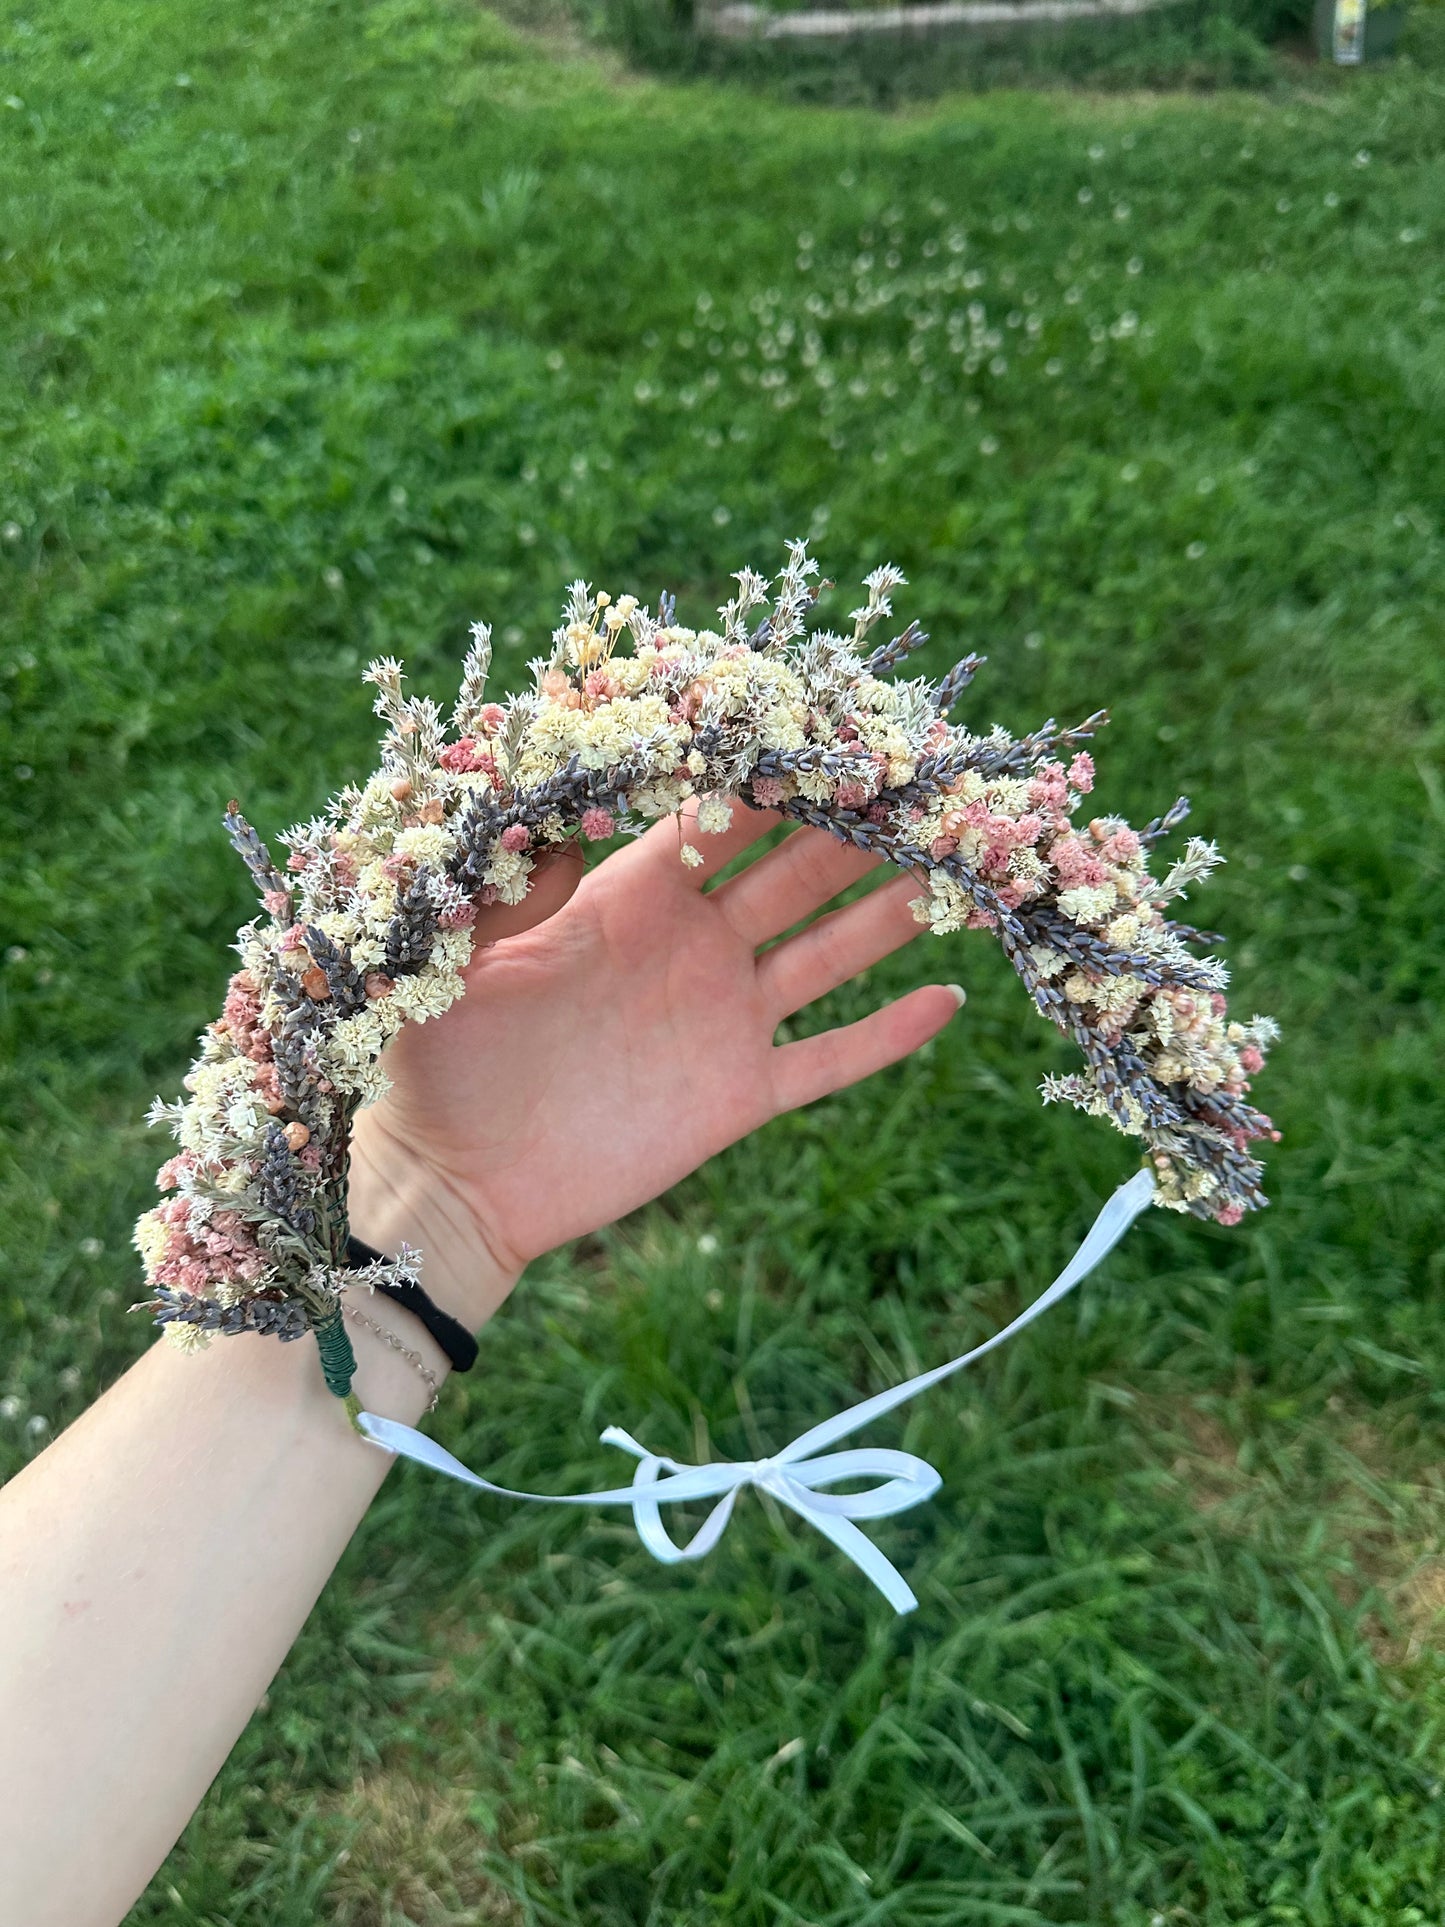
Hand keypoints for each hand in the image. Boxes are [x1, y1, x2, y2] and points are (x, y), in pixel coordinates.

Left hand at [346, 801, 964, 1329]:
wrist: (455, 1181)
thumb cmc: (439, 1060)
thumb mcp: (453, 957)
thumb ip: (507, 883)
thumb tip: (571, 812)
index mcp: (627, 899)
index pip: (717, 821)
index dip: (771, 781)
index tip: (827, 736)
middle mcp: (691, 945)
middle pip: (793, 875)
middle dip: (853, 831)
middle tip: (921, 784)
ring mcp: (722, 1019)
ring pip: (829, 953)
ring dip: (890, 915)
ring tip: (956, 871)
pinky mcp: (739, 1093)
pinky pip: (830, 1060)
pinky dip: (888, 1035)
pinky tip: (948, 999)